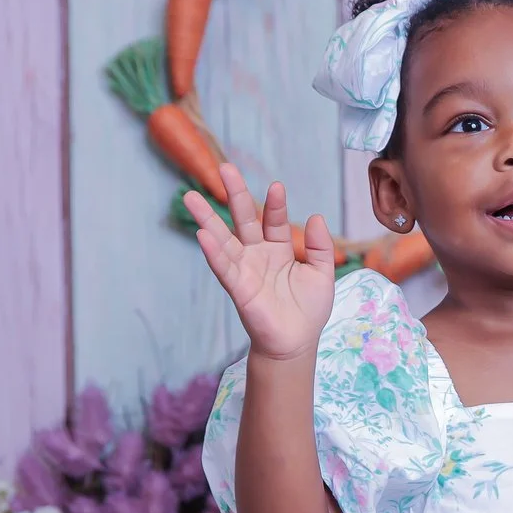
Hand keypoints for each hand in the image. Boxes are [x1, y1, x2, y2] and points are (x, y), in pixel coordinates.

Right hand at [186, 164, 337, 362]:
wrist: (296, 344)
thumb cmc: (308, 311)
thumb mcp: (322, 274)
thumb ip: (320, 247)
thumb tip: (317, 217)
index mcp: (279, 249)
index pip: (275, 220)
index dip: (276, 205)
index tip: (277, 186)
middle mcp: (258, 255)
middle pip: (244, 220)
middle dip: (236, 195)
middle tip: (225, 169)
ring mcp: (245, 270)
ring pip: (224, 239)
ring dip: (207, 219)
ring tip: (191, 196)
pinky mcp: (238, 289)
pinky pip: (224, 268)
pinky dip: (213, 253)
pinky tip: (203, 235)